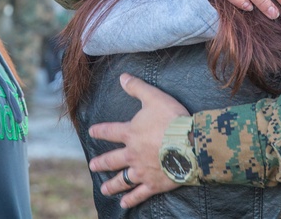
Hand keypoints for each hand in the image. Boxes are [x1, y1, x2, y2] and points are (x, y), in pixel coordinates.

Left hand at [88, 74, 188, 207]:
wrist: (190, 144)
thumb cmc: (172, 120)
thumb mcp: (154, 97)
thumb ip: (137, 87)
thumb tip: (122, 77)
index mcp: (130, 133)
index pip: (110, 131)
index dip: (100, 131)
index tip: (91, 132)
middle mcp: (132, 154)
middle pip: (112, 160)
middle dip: (101, 163)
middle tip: (92, 167)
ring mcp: (141, 170)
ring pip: (122, 180)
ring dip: (112, 185)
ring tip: (104, 190)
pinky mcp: (153, 183)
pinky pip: (139, 193)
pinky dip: (131, 199)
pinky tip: (124, 204)